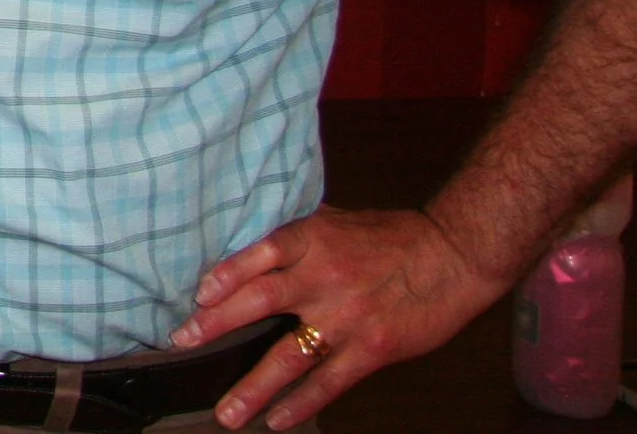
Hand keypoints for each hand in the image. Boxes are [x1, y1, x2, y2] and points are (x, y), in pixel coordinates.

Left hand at [172, 205, 504, 429]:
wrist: (454, 255)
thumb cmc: (394, 236)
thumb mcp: (337, 223)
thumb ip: (297, 238)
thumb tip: (252, 248)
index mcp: (312, 240)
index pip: (259, 255)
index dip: (225, 275)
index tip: (198, 296)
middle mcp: (323, 277)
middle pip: (259, 301)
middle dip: (216, 324)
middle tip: (182, 341)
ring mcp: (346, 317)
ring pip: (288, 355)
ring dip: (253, 386)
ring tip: (227, 413)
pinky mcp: (371, 349)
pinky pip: (328, 382)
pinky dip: (301, 404)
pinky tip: (278, 420)